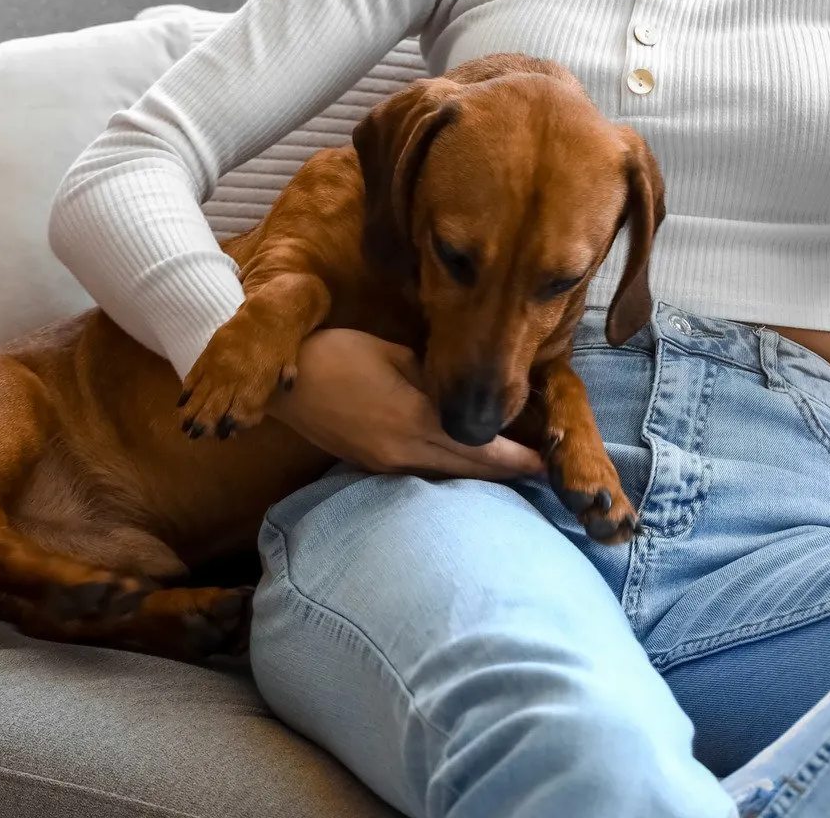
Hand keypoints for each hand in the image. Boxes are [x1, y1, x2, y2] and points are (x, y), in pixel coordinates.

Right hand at [266, 327, 544, 479]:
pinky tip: (462, 465)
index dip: (515, 458)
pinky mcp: (371, 464)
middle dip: (507, 472)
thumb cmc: (336, 355)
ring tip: (513, 471)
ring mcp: (385, 463)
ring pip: (445, 475)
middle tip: (543, 473)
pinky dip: (449, 470)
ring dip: (479, 474)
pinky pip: (420, 473)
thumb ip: (432, 378)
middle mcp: (404, 451)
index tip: (545, 462)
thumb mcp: (393, 355)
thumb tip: (461, 392)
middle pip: (468, 469)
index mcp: (414, 420)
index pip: (478, 447)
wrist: (284, 384)